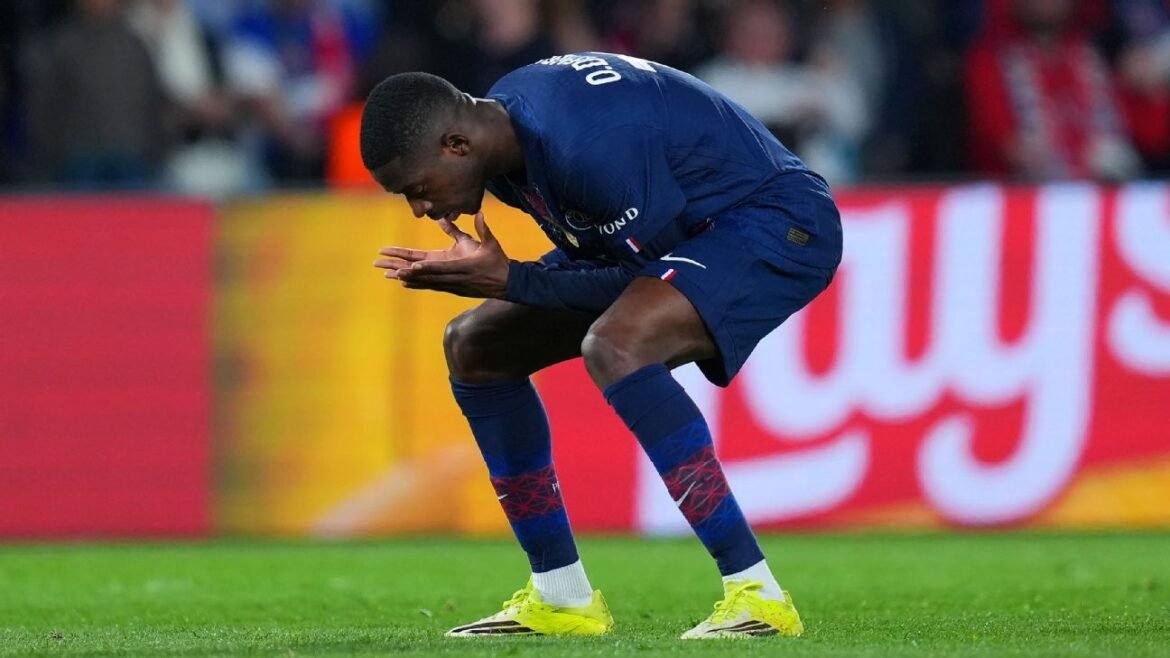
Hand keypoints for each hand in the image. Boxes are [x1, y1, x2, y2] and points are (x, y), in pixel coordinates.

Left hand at [373, 213, 510, 297]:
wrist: (507, 283)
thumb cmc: (497, 261)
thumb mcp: (490, 243)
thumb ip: (481, 228)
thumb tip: (478, 212)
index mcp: (462, 266)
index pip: (440, 267)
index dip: (424, 268)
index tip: (408, 268)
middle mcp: (453, 278)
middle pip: (424, 275)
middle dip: (403, 271)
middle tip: (383, 268)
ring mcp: (451, 284)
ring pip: (424, 281)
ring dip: (405, 277)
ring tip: (386, 274)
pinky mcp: (451, 288)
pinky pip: (430, 285)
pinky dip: (416, 283)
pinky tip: (402, 282)